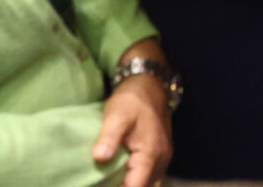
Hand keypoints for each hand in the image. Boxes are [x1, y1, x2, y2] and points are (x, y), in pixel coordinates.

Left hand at [94, 40, 173, 186]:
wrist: (149, 85)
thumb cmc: (132, 100)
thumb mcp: (116, 115)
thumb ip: (109, 138)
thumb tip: (99, 158)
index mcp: (151, 155)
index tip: (101, 186)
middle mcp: (161, 160)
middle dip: (122, 186)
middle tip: (101, 182)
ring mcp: (163, 158)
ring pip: (146, 182)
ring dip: (130, 183)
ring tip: (108, 181)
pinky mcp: (160, 155)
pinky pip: (148, 175)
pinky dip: (135, 178)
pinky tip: (120, 174)